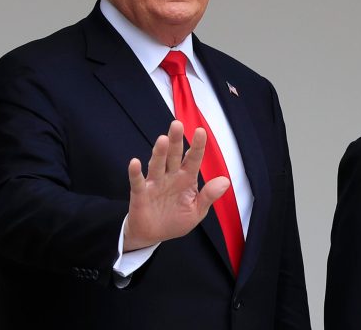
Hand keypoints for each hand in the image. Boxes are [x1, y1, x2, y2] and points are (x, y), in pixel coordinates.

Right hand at [123, 120, 229, 251]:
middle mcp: (170, 177)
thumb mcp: (197, 210)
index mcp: (186, 178)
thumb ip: (209, 196)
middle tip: (177, 124)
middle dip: (176, 141)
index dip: (197, 146)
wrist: (153, 235)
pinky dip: (135, 173)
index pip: (193, 159)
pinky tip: (135, 162)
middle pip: (174, 156)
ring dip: (160, 153)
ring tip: (163, 140)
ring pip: (157, 164)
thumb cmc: (176, 219)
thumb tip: (225, 181)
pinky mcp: (140, 194)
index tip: (201, 131)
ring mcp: (155, 183)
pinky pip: (137, 182)